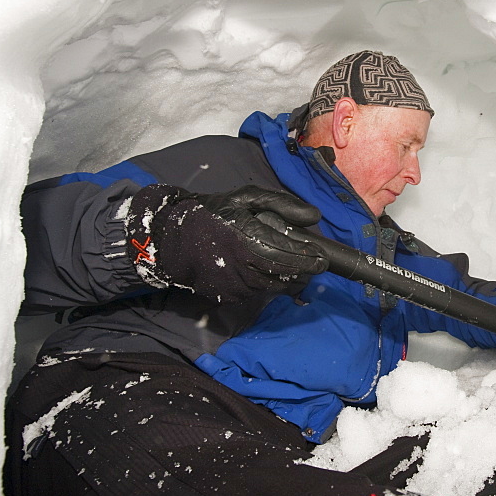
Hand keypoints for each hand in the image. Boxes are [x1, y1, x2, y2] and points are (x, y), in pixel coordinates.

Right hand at [125, 184, 326, 302]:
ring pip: (275, 287)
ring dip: (287, 278)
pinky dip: (266, 282)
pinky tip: (261, 268)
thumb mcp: (247, 198)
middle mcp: (246, 267)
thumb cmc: (214, 214)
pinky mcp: (230, 297)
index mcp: (252, 241)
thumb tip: (314, 217)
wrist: (172, 239)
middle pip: (289, 277)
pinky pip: (258, 292)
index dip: (312, 260)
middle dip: (304, 271)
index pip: (293, 258)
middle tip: (311, 263)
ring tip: (289, 264)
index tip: (322, 258)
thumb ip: (282, 204)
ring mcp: (238, 286)